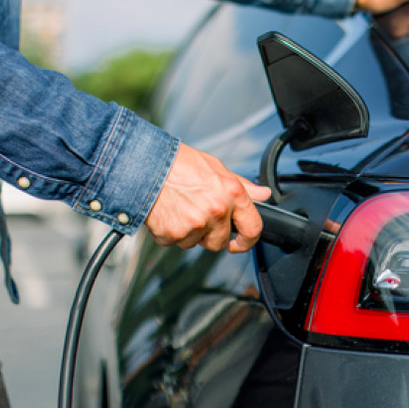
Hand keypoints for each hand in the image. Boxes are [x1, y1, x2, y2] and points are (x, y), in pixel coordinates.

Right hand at [145, 143, 271, 251]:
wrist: (146, 165)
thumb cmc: (180, 164)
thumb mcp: (218, 168)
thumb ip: (243, 186)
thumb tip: (263, 194)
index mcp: (232, 194)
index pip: (252, 228)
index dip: (248, 240)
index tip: (240, 242)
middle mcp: (216, 211)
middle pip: (220, 242)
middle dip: (211, 234)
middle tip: (197, 213)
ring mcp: (195, 225)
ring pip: (196, 243)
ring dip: (190, 232)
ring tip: (181, 208)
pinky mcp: (173, 234)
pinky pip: (176, 242)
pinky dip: (171, 232)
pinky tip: (169, 213)